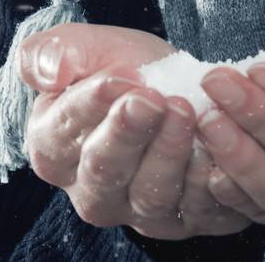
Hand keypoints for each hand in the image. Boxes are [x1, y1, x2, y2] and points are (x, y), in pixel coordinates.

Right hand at [18, 24, 252, 239]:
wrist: (180, 85)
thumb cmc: (125, 67)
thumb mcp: (87, 46)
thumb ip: (51, 52)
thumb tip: (49, 71)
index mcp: (53, 148)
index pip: (62, 132)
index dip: (91, 104)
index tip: (121, 78)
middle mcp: (90, 192)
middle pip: (103, 172)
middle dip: (129, 134)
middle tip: (153, 99)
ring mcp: (137, 211)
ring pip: (150, 196)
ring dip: (169, 153)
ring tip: (186, 110)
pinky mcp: (183, 219)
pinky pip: (196, 209)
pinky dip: (207, 180)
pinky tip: (215, 146)